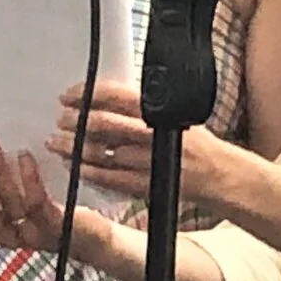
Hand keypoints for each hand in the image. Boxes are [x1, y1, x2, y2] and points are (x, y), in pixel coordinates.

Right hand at [0, 130, 118, 265]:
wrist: (95, 240)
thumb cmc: (54, 214)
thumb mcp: (23, 201)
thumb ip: (4, 185)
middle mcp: (5, 234)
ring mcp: (29, 234)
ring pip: (6, 200)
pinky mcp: (54, 229)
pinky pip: (36, 203)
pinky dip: (28, 178)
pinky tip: (24, 156)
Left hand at [47, 81, 232, 202]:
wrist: (224, 176)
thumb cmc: (199, 145)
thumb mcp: (177, 116)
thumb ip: (146, 109)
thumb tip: (104, 101)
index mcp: (162, 112)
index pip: (117, 96)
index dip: (87, 94)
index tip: (68, 97)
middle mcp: (155, 134)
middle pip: (103, 124)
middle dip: (74, 122)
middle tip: (60, 121)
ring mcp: (150, 162)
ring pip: (100, 153)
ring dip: (72, 148)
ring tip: (57, 145)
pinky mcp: (146, 185)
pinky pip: (108, 178)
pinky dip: (87, 172)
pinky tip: (75, 167)